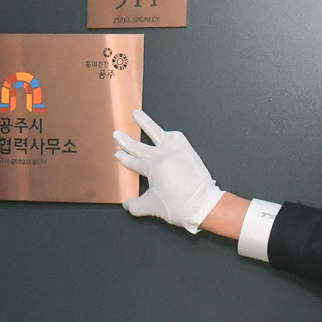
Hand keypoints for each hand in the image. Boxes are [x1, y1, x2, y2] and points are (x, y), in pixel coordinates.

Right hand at [112, 109, 223, 233]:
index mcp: (153, 168)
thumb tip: (127, 204)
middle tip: (117, 133)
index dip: (124, 158)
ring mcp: (177, 150)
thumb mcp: (151, 207)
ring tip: (137, 114)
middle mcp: (164, 155)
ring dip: (146, 123)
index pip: (133, 162)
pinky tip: (165, 133)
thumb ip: (135, 205)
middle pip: (140, 146)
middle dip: (126, 141)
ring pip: (158, 133)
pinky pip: (177, 137)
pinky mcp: (188, 151)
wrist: (204, 205)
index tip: (118, 153)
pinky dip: (169, 134)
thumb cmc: (179, 206)